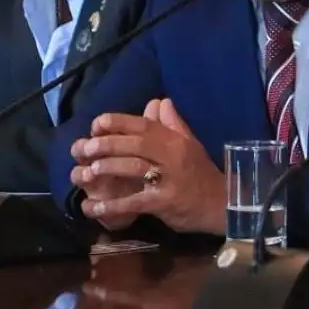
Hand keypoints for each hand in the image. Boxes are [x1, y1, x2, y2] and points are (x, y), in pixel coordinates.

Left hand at [69, 99, 223, 234]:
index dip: (119, 122)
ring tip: (86, 172)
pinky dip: (112, 205)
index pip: (145, 125)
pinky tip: (93, 207)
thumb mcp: (191, 145)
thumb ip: (173, 124)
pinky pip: (134, 202)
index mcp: (175, 140)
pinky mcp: (165, 203)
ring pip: (133, 168)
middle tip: (84, 148)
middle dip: (107, 144)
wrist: (223, 206)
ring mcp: (169, 179)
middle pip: (135, 144)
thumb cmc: (202, 175)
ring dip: (107, 168)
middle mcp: (172, 156)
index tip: (96, 124)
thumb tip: (161, 101)